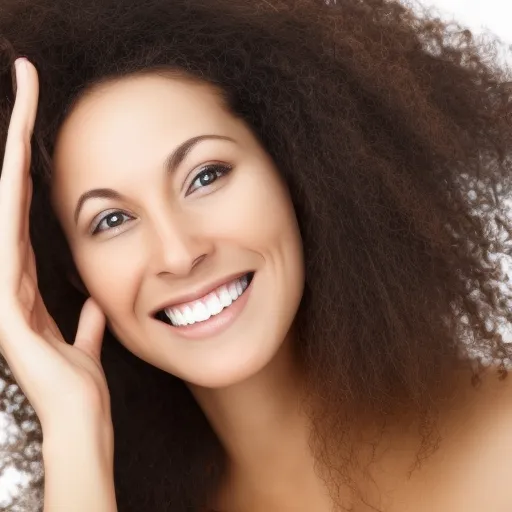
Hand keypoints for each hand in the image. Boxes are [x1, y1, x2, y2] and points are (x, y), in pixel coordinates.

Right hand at [0, 58, 110, 433]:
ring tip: (21, 98)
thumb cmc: (80, 387)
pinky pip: (7, 244)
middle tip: (27, 81)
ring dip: (12, 154)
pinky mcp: (4, 306)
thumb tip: (93, 301)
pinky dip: (9, 204)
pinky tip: (13, 164)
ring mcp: (2, 287)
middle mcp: (8, 276)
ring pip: (7, 207)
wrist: (79, 420)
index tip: (34, 128)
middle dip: (16, 140)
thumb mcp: (87, 342)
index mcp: (25, 284)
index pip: (25, 213)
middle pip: (13, 196)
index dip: (27, 170)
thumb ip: (87, 321)